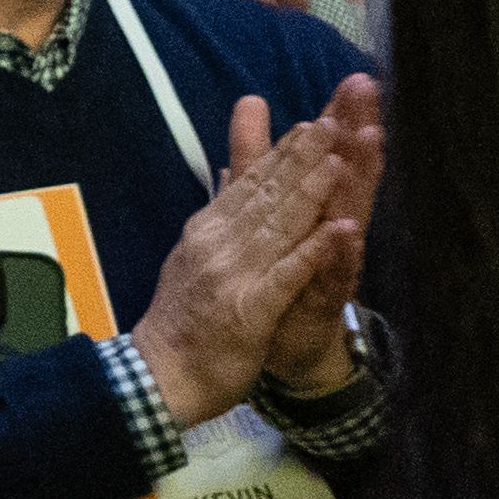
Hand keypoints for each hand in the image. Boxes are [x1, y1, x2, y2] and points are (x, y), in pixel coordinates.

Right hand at [132, 78, 381, 423]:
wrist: (159, 376)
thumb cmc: (184, 320)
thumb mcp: (196, 257)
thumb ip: (219, 215)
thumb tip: (230, 175)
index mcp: (208, 231)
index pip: (249, 184)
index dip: (283, 153)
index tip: (311, 123)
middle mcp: (218, 244)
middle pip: (266, 195)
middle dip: (301, 158)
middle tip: (331, 122)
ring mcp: (233, 275)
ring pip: (277, 226)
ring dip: (309, 192)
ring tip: (338, 161)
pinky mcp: (250, 309)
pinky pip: (287, 275)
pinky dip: (313, 251)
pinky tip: (338, 231)